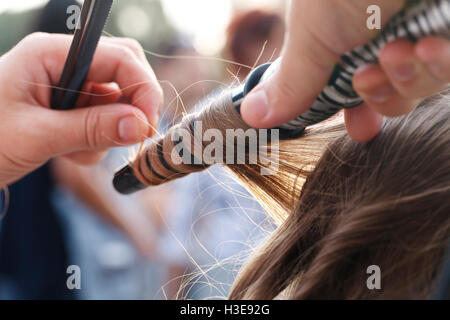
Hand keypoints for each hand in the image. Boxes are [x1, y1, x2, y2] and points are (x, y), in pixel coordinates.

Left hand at [0, 33, 162, 186]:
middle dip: (133, 105)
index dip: (142, 86)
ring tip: (75, 153)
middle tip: (135, 136)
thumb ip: (91, 128)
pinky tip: (69, 154)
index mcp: (50, 54)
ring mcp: (68, 88)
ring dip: (109, 131)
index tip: (149, 123)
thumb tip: (140, 125)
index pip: (118, 56)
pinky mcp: (70, 110)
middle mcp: (63, 65)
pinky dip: (97, 142)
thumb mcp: (35, 135)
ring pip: (116, 102)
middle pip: (123, 72)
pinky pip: (103, 121)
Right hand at [240, 0, 449, 141]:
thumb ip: (289, 81)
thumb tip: (250, 115)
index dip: (358, 112)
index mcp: (344, 38)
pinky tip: (431, 45)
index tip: (361, 129)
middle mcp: (382, 36)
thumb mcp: (311, 34)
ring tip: (397, 50)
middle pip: (388, 94)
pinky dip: (437, 64)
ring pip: (419, 86)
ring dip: (405, 77)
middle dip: (379, 96)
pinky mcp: (448, 33)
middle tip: (368, 77)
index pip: (351, 88)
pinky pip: (447, 69)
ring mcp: (419, 32)